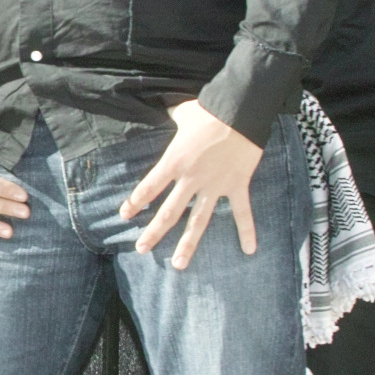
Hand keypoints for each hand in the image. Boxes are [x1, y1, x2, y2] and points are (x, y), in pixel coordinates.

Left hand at [120, 99, 262, 269]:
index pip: (149, 187)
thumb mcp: (184, 113)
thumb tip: (168, 110)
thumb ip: (174, 116)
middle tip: (141, 248)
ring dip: (188, 244)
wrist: (240, 110)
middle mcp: (191, 179)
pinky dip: (247, 231)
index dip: (135, 202)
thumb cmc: (210, 111)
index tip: (124, 215)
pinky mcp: (237, 185)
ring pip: (199, 221)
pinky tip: (249, 250)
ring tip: (178, 264)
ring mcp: (215, 185)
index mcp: (174, 161)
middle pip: (168, 212)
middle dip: (153, 232)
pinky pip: (242, 212)